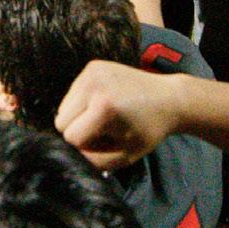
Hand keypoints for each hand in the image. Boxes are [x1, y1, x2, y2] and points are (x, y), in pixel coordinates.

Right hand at [54, 61, 185, 170]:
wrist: (168, 98)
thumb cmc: (149, 130)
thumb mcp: (125, 156)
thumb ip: (94, 162)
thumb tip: (70, 154)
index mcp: (103, 107)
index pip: (70, 136)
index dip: (85, 145)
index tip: (104, 142)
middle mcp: (93, 84)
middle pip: (60, 121)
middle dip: (77, 130)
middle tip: (103, 130)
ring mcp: (91, 71)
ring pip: (63, 107)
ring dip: (78, 116)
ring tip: (104, 116)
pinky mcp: (92, 65)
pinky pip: (72, 93)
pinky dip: (82, 102)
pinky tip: (103, 102)